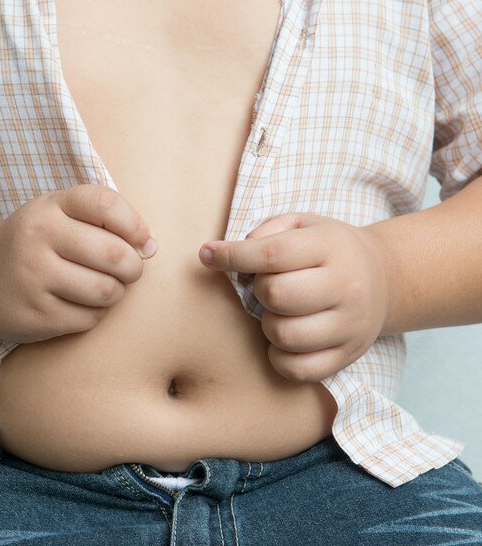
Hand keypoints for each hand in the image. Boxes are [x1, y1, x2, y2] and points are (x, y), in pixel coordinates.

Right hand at [0, 184, 156, 343]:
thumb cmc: (31, 243)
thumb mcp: (56, 214)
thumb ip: (102, 218)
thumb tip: (150, 247)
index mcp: (49, 207)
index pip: (106, 205)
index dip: (135, 225)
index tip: (141, 240)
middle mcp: (38, 238)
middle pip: (114, 254)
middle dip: (133, 267)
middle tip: (128, 271)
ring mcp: (34, 278)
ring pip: (106, 291)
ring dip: (116, 293)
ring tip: (104, 288)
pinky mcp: (35, 315)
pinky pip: (89, 318)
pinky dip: (95, 313)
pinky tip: (80, 304)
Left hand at [198, 212, 392, 382]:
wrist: (384, 277)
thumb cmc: (326, 249)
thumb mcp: (301, 224)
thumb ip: (265, 232)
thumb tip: (224, 254)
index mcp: (331, 246)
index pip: (272, 253)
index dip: (232, 256)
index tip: (208, 255)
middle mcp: (346, 286)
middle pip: (276, 295)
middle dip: (258, 290)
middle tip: (267, 286)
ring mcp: (350, 325)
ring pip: (285, 335)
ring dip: (268, 324)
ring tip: (278, 312)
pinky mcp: (348, 355)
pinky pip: (299, 369)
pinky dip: (279, 358)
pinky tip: (283, 340)